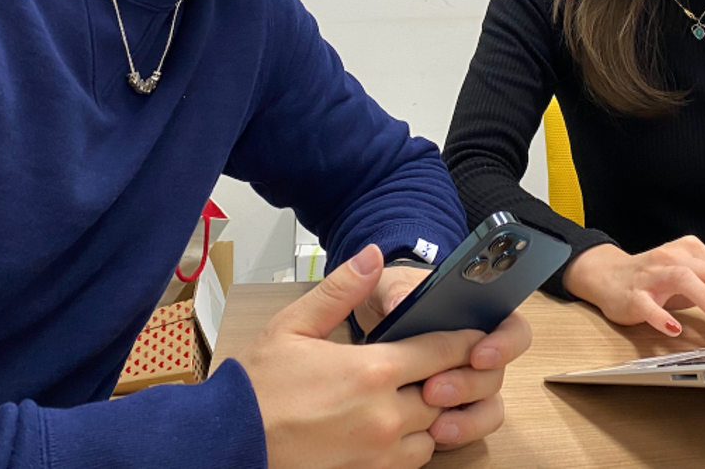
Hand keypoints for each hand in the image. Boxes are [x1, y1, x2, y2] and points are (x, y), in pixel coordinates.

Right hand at [237, 244, 527, 468]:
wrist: (229, 441)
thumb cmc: (258, 385)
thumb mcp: (294, 325)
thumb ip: (341, 290)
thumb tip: (373, 256)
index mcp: (373, 371)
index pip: (441, 351)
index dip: (464, 341)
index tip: (476, 333)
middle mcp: (386, 415)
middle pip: (445, 391)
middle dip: (451, 375)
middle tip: (448, 360)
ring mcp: (380, 452)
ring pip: (434, 430)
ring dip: (434, 411)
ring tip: (420, 391)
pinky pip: (414, 459)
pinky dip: (416, 441)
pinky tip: (399, 423)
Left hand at [354, 257, 533, 451]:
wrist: (373, 327)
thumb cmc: (391, 297)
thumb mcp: (389, 285)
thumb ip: (396, 288)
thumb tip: (399, 303)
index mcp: (479, 314)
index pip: (513, 328)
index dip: (506, 344)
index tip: (479, 355)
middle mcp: (481, 352)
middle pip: (496, 374)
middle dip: (468, 385)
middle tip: (434, 390)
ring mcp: (470, 383)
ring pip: (488, 408)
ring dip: (467, 419)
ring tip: (435, 425)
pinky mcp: (455, 410)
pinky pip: (468, 428)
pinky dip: (454, 434)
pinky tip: (430, 435)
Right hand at [563, 238, 704, 336]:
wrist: (608, 276)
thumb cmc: (656, 280)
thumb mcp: (691, 280)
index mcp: (691, 251)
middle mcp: (673, 258)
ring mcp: (652, 275)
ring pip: (684, 281)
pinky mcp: (633, 293)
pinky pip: (648, 304)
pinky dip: (662, 316)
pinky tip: (675, 329)